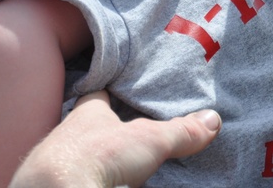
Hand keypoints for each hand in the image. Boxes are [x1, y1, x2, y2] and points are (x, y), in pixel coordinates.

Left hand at [9, 91, 220, 187]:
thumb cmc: (98, 155)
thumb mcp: (150, 140)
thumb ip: (181, 131)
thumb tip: (213, 120)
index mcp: (87, 114)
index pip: (97, 96)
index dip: (109, 95)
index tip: (120, 93)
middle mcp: (68, 135)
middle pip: (89, 127)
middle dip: (105, 131)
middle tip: (126, 135)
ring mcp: (59, 163)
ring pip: (79, 154)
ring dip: (94, 158)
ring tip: (117, 164)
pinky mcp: (59, 185)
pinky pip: (76, 177)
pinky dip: (89, 178)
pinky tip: (106, 182)